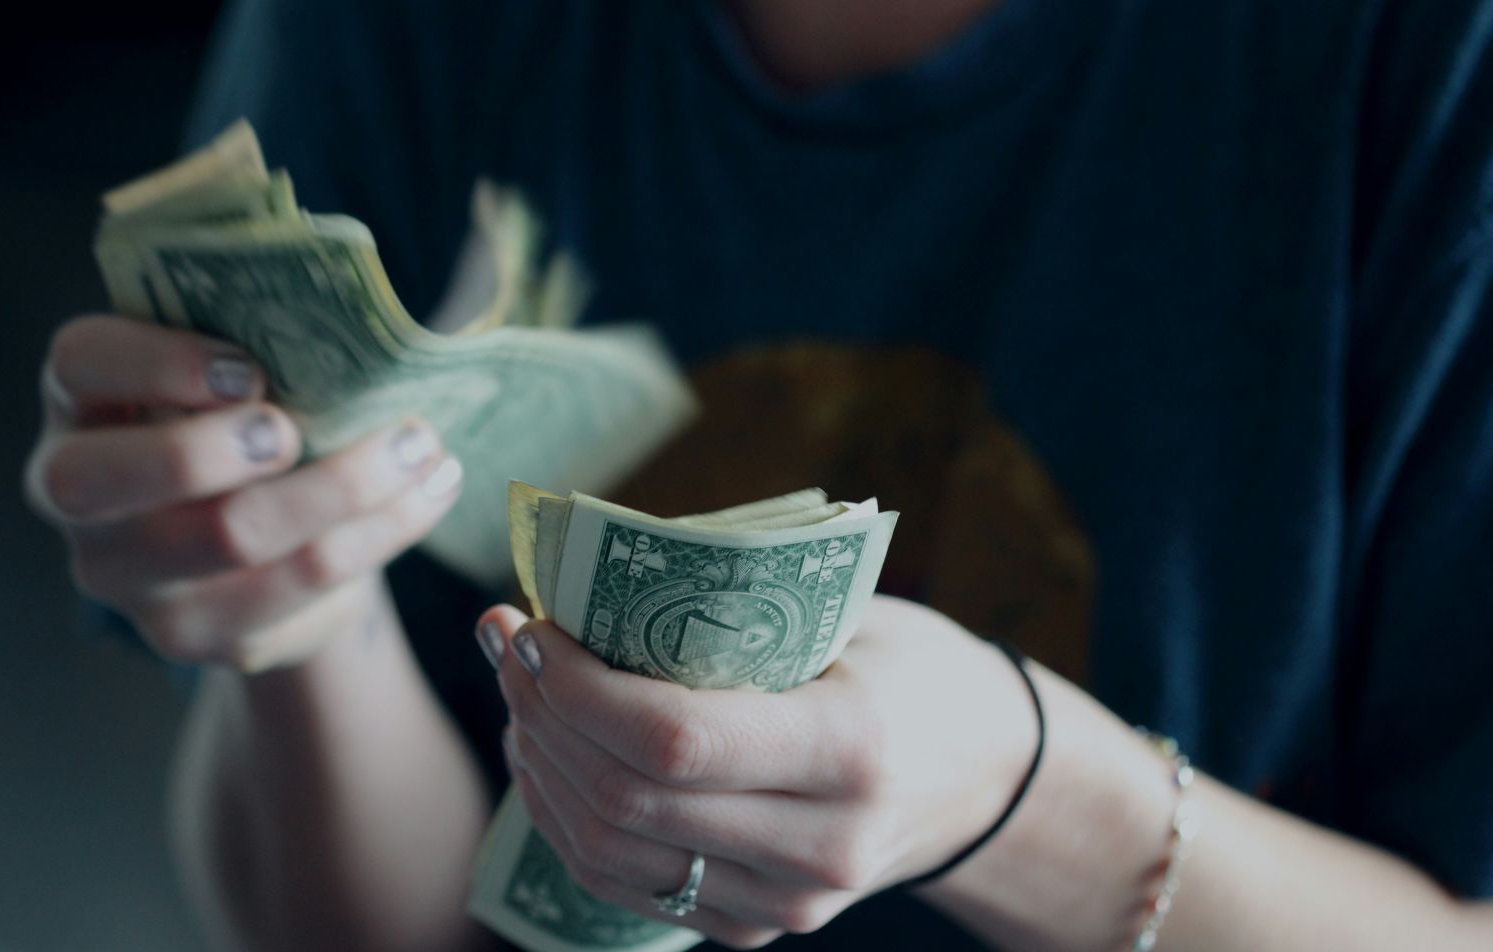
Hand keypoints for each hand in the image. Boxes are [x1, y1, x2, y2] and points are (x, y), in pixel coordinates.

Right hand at [25, 315, 463, 670]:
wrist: (264, 535)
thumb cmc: (245, 416)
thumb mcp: (233, 367)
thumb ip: (257, 334)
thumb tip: (351, 316)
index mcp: (81, 400)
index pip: (80, 364)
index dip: (155, 363)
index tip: (249, 369)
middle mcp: (77, 495)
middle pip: (108, 479)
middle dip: (210, 449)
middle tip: (296, 429)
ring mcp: (130, 578)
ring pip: (229, 537)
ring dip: (342, 486)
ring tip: (420, 445)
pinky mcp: (199, 634)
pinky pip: (298, 588)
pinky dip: (380, 533)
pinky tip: (428, 492)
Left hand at [478, 596, 1038, 948]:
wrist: (985, 776)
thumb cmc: (908, 667)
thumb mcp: (846, 615)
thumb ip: (731, 607)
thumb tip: (583, 576)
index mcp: (850, 749)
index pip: (674, 739)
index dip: (577, 687)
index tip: (531, 625)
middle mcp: (820, 845)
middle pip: (626, 799)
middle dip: (541, 715)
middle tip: (507, 643)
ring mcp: (787, 903)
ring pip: (608, 853)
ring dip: (539, 766)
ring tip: (519, 692)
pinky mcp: (756, 929)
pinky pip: (625, 885)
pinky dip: (566, 817)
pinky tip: (548, 753)